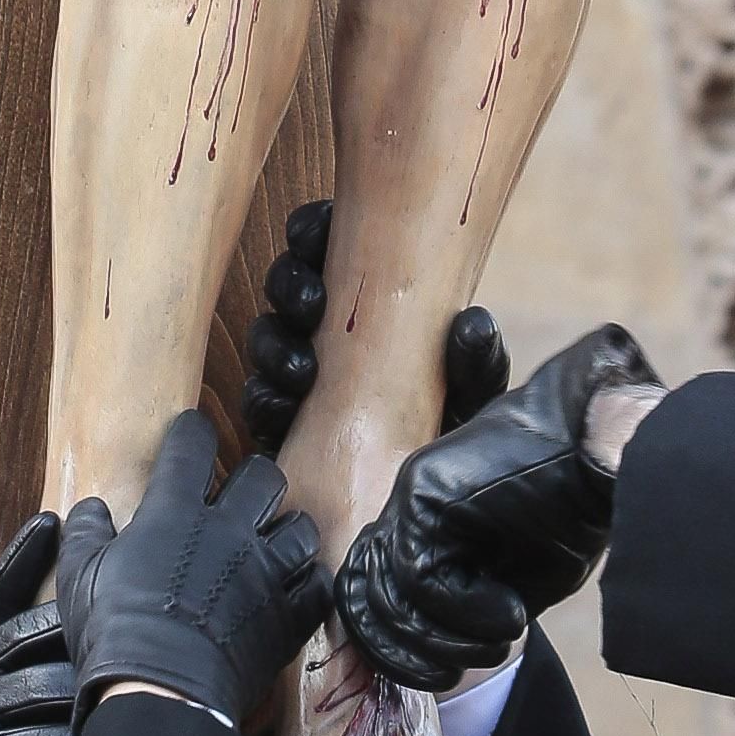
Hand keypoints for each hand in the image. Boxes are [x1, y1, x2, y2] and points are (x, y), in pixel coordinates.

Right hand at [54, 415, 327, 735]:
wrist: (160, 693)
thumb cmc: (114, 632)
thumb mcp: (80, 577)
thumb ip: (87, 535)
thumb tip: (90, 509)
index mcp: (175, 513)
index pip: (191, 448)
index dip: (192, 433)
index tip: (191, 433)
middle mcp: (229, 532)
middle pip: (264, 477)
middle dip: (255, 479)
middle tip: (243, 494)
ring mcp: (265, 573)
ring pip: (301, 530)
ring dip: (289, 532)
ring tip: (276, 542)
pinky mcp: (287, 617)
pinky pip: (317, 587)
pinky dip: (308, 585)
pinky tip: (295, 589)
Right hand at [237, 195, 504, 463]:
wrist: (425, 505)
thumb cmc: (452, 434)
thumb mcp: (473, 398)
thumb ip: (478, 364)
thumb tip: (473, 322)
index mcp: (369, 299)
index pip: (328, 243)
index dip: (312, 231)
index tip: (315, 238)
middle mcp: (326, 328)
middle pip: (286, 283)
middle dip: (290, 286)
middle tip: (312, 305)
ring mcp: (296, 373)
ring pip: (265, 336)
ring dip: (275, 343)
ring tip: (302, 369)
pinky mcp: (279, 423)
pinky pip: (255, 400)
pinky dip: (264, 399)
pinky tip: (285, 406)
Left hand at [331, 321, 655, 691]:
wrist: (594, 445)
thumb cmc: (570, 508)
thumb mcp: (515, 576)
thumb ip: (466, 608)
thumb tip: (436, 654)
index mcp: (424, 530)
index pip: (370, 594)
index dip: (392, 648)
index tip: (437, 675)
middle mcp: (408, 512)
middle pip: (365, 600)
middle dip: (409, 655)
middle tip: (455, 672)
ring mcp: (410, 499)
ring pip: (389, 595)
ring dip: (444, 638)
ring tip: (498, 638)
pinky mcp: (423, 492)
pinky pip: (419, 576)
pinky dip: (465, 611)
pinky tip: (509, 610)